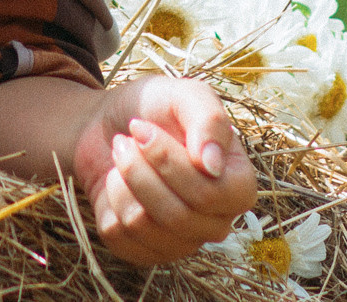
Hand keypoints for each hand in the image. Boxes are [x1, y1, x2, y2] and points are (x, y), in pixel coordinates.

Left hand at [71, 77, 254, 266]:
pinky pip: (119, 236)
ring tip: (122, 155)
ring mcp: (182, 240)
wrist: (108, 125)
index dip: (168, 162)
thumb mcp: (184, 95)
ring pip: (143, 225)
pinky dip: (108, 200)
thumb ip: (209, 119)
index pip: (209, 194)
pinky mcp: (145, 250)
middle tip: (126, 139)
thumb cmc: (153, 109)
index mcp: (238, 186)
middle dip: (139, 169)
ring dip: (123, 180)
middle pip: (177, 215)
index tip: (141, 128)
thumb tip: (213, 165)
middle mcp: (216, 220)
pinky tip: (116, 183)